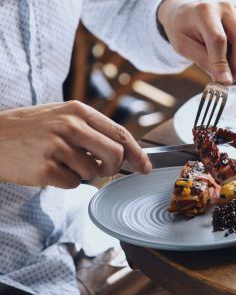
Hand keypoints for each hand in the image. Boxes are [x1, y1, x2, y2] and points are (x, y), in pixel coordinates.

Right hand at [0, 101, 150, 187]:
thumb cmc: (30, 129)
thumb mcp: (61, 116)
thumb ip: (92, 129)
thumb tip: (125, 151)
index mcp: (78, 111)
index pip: (120, 133)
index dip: (138, 153)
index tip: (145, 167)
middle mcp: (70, 126)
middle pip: (115, 155)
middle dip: (114, 168)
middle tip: (102, 170)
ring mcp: (57, 147)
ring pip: (93, 172)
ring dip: (82, 174)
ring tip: (60, 162)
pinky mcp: (45, 168)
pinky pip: (72, 183)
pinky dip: (64, 182)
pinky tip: (47, 169)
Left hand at [157, 0, 235, 83]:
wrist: (186, 11)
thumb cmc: (182, 29)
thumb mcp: (183, 46)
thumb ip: (204, 61)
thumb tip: (225, 80)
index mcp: (204, 11)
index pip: (219, 39)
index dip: (222, 63)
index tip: (223, 82)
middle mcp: (226, 7)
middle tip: (228, 80)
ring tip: (225, 65)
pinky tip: (231, 54)